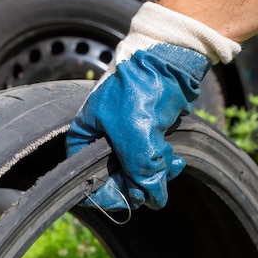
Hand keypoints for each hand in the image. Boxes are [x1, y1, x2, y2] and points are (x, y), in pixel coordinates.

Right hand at [66, 2, 239, 210]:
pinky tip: (174, 158)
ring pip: (136, 174)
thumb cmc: (141, 89)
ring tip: (168, 162)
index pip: (86, 181)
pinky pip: (151, 163)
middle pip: (114, 181)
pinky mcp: (144, 135)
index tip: (130, 198)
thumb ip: (141, 173)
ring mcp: (123, 137)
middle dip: (138, 183)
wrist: (169, 58)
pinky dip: (163, 165)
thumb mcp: (136, 137)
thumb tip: (152, 198)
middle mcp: (100, 140)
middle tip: (155, 180)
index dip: (107, 195)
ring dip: (155, 174)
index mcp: (84, 137)